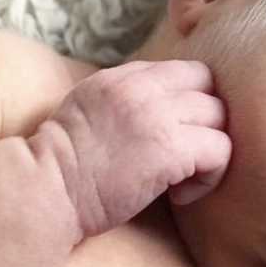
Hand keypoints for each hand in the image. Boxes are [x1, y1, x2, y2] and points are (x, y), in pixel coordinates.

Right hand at [31, 59, 230, 237]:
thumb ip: (120, 102)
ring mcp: (157, 115)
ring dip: (210, 150)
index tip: (174, 135)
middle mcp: (140, 88)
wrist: (45, 191)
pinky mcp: (171, 149)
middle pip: (207, 84)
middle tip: (188, 155)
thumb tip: (156, 112)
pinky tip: (180, 196)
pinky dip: (210, 177)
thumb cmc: (62, 169)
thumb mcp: (86, 112)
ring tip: (182, 179)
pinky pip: (220, 150)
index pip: (181, 70)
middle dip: (207, 121)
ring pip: (219, 116)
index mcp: (120, 78)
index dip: (189, 102)